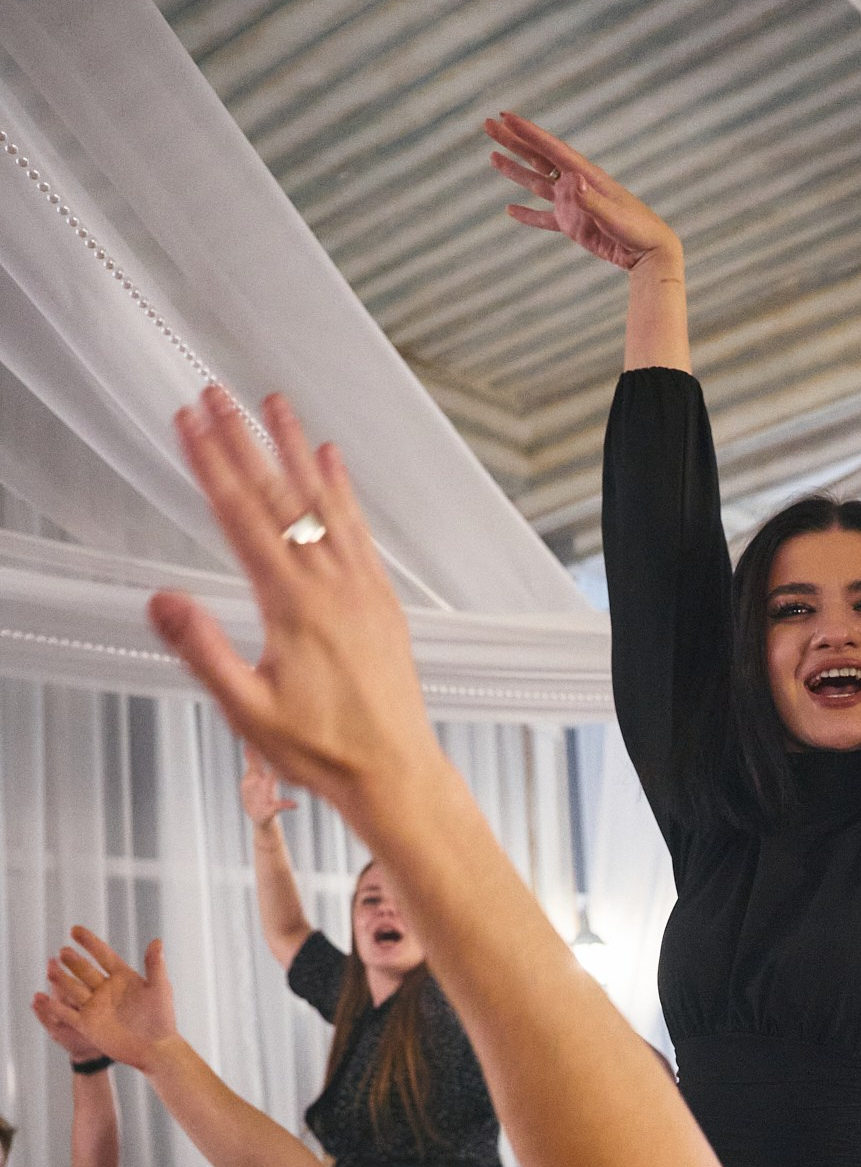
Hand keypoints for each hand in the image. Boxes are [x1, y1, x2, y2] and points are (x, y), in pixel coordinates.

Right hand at [44, 930, 179, 1072]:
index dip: (89, 942)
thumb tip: (157, 940)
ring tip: (50, 968)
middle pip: (84, 971)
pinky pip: (67, 1013)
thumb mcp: (159, 989)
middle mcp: (105, 989)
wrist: (156, 1049)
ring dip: (60, 979)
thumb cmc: (162, 1018)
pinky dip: (54, 1007)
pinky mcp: (87, 1024)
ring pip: (73, 989)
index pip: (103, 955)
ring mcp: (95, 1006)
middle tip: (63, 952)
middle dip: (73, 962)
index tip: (74, 930)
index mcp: (122, 977)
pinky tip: (41, 998)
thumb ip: (155, 965)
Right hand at [147, 389, 440, 830]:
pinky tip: (332, 461)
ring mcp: (361, 587)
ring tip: (275, 404)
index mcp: (292, 605)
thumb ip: (203, 651)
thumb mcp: (247, 710)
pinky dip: (342, 491)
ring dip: (295, 450)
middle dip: (243, 441)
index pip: (241, 517)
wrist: (395, 772)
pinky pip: (358, 530)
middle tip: (217, 394)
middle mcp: (331, 585)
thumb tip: (160, 599)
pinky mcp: (382, 600)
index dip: (211, 464)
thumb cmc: (323, 750)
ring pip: (323, 503)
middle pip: (278, 498)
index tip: (188, 422)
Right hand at [484, 114, 680, 272]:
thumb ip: (590, 200)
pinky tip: (509, 209)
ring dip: (515, 170)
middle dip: (513, 141)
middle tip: (488, 124)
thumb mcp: (613, 216)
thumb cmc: (637, 230)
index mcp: (585, 174)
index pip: (550, 148)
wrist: (649, 252)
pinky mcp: (572, 225)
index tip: (505, 116)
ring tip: (492, 157)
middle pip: (538, 157)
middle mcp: (575, 184)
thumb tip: (571, 181)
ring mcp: (572, 204)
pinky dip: (527, 214)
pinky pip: (544, 218)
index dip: (527, 132)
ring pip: (536, 183)